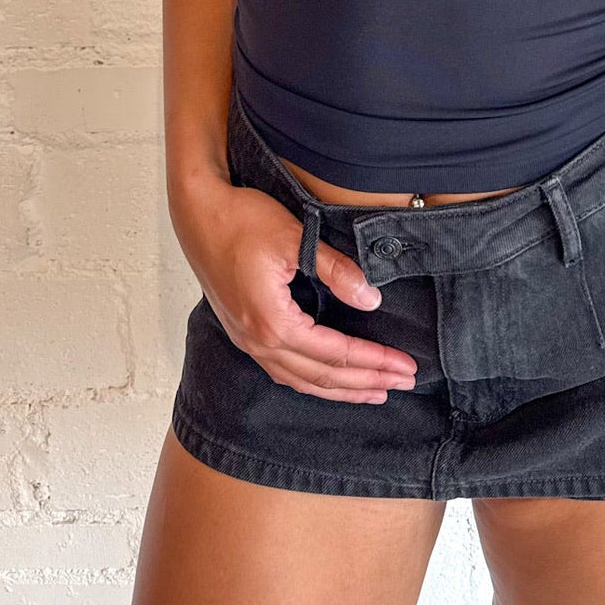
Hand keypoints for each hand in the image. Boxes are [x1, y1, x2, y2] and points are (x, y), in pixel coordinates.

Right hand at [172, 175, 418, 403]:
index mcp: (273, 323)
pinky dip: (313, 381)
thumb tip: (372, 300)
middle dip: (366, 382)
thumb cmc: (242, 220)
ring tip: (374, 392)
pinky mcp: (243, 332)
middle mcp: (258, 342)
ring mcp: (247, 341)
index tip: (405, 365)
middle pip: (321, 376)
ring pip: (301, 381)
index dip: (374, 361)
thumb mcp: (295, 238)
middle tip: (404, 382)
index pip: (336, 353)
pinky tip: (329, 380)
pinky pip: (283, 371)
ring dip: (341, 389)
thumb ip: (335, 270)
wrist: (198, 213)